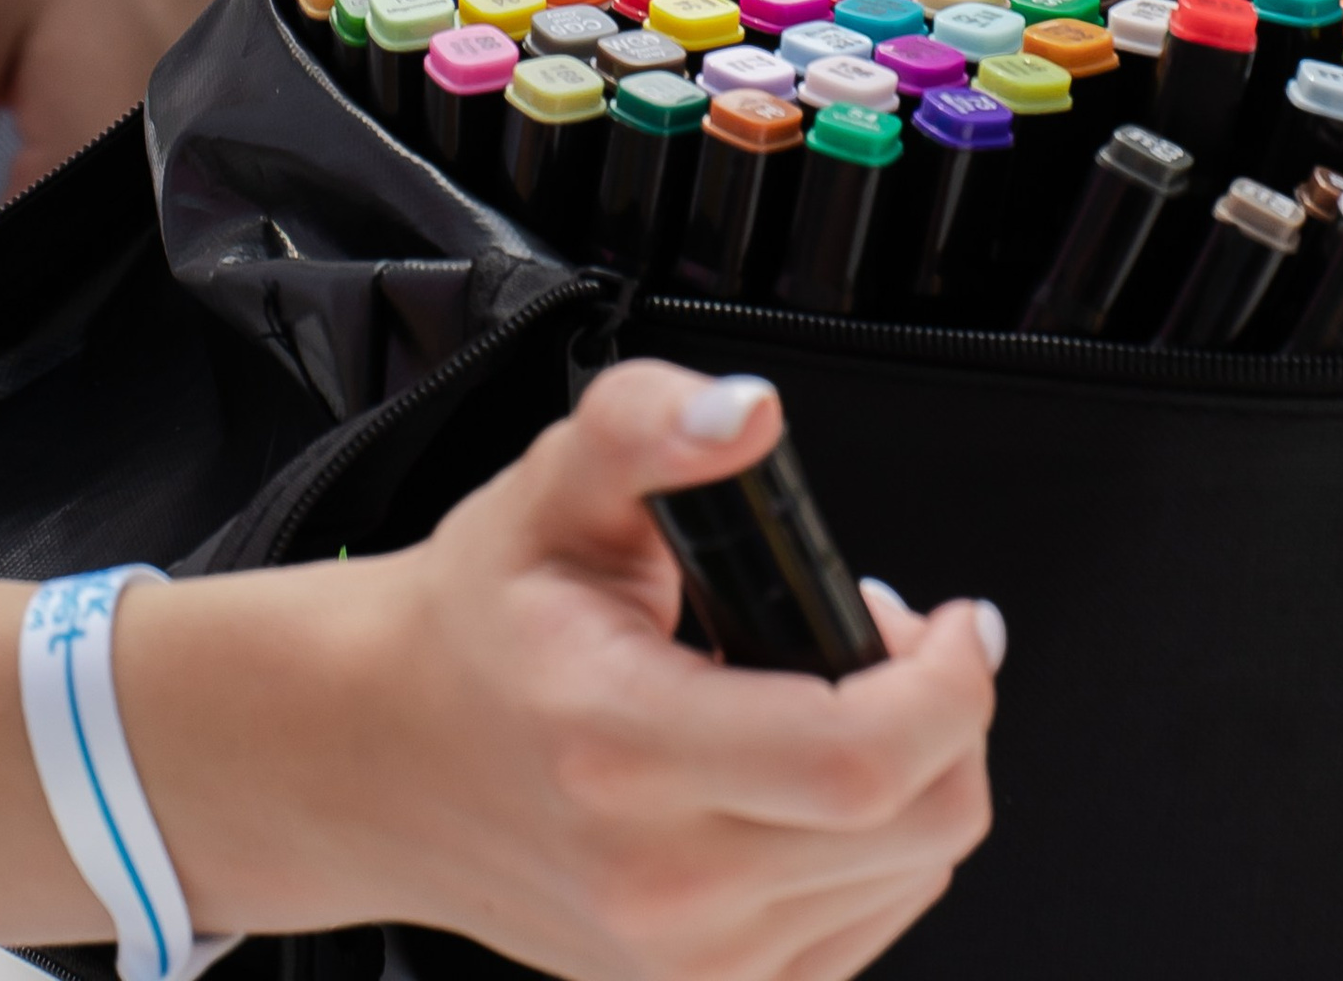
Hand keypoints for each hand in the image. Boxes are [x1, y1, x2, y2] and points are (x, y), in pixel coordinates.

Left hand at [0, 0, 332, 284]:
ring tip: (81, 75)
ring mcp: (256, 111)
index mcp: (111, 148)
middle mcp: (204, 151)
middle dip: (46, 233)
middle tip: (14, 131)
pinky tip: (142, 49)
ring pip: (161, 192)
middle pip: (110, 254)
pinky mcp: (286, 72)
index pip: (35, 291)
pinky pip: (211, 135)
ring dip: (108, 172)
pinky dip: (164, 115)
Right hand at [131, 363, 999, 977]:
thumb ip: (649, 423)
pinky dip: (879, 844)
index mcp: (626, 748)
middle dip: (950, 714)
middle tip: (892, 637)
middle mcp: (659, 883)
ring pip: (909, 877)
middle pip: (916, 826)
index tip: (960, 620)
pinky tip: (810, 772)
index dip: (949, 684)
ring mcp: (683, 963)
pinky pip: (869, 925)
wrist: (382, 757)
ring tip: (835, 692)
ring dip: (917, 773)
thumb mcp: (555, 483)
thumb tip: (744, 417)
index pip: (857, 760)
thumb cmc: (478, 623)